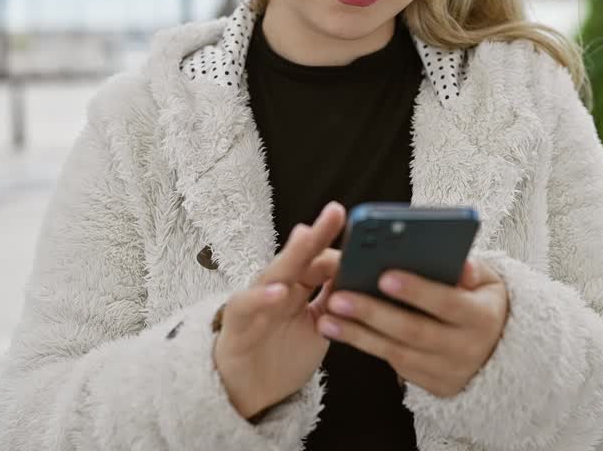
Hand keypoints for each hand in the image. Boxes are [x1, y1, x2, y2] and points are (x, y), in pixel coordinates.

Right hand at [213, 202, 344, 419]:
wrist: (249, 391)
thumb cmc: (284, 355)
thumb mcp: (319, 326)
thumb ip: (335, 301)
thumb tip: (365, 279)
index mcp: (299, 287)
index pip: (321, 261)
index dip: (340, 251)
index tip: (364, 241)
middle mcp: (278, 287)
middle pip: (300, 256)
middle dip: (318, 233)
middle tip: (336, 212)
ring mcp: (257, 300)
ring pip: (275, 272)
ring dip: (291, 254)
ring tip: (307, 235)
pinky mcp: (237, 320)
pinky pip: (248, 305)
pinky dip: (262, 297)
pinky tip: (279, 291)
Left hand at [316, 258, 508, 397]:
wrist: (498, 351)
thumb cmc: (481, 302)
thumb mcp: (489, 282)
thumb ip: (473, 270)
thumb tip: (462, 265)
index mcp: (482, 317)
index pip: (448, 303)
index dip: (418, 291)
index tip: (384, 276)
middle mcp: (466, 348)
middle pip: (414, 331)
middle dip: (374, 314)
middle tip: (339, 297)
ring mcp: (448, 371)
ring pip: (397, 353)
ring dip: (358, 335)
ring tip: (327, 317)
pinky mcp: (431, 384)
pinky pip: (394, 365)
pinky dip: (365, 347)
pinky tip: (340, 330)